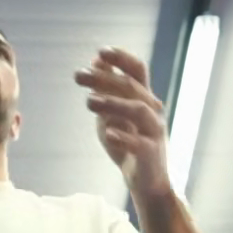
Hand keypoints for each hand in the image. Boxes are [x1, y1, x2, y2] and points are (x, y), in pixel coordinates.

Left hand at [76, 47, 171, 200]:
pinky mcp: (151, 154)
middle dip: (104, 79)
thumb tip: (96, 60)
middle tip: (78, 76)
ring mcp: (154, 132)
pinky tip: (108, 133)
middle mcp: (152, 110)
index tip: (100, 52)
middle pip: (132, 87)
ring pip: (138, 110)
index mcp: (144, 98)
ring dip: (113, 103)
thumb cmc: (128, 143)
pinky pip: (139, 143)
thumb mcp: (114, 112)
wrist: (145, 180)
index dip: (122, 58)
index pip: (138, 70)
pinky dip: (123, 137)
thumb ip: (107, 89)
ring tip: (89, 102)